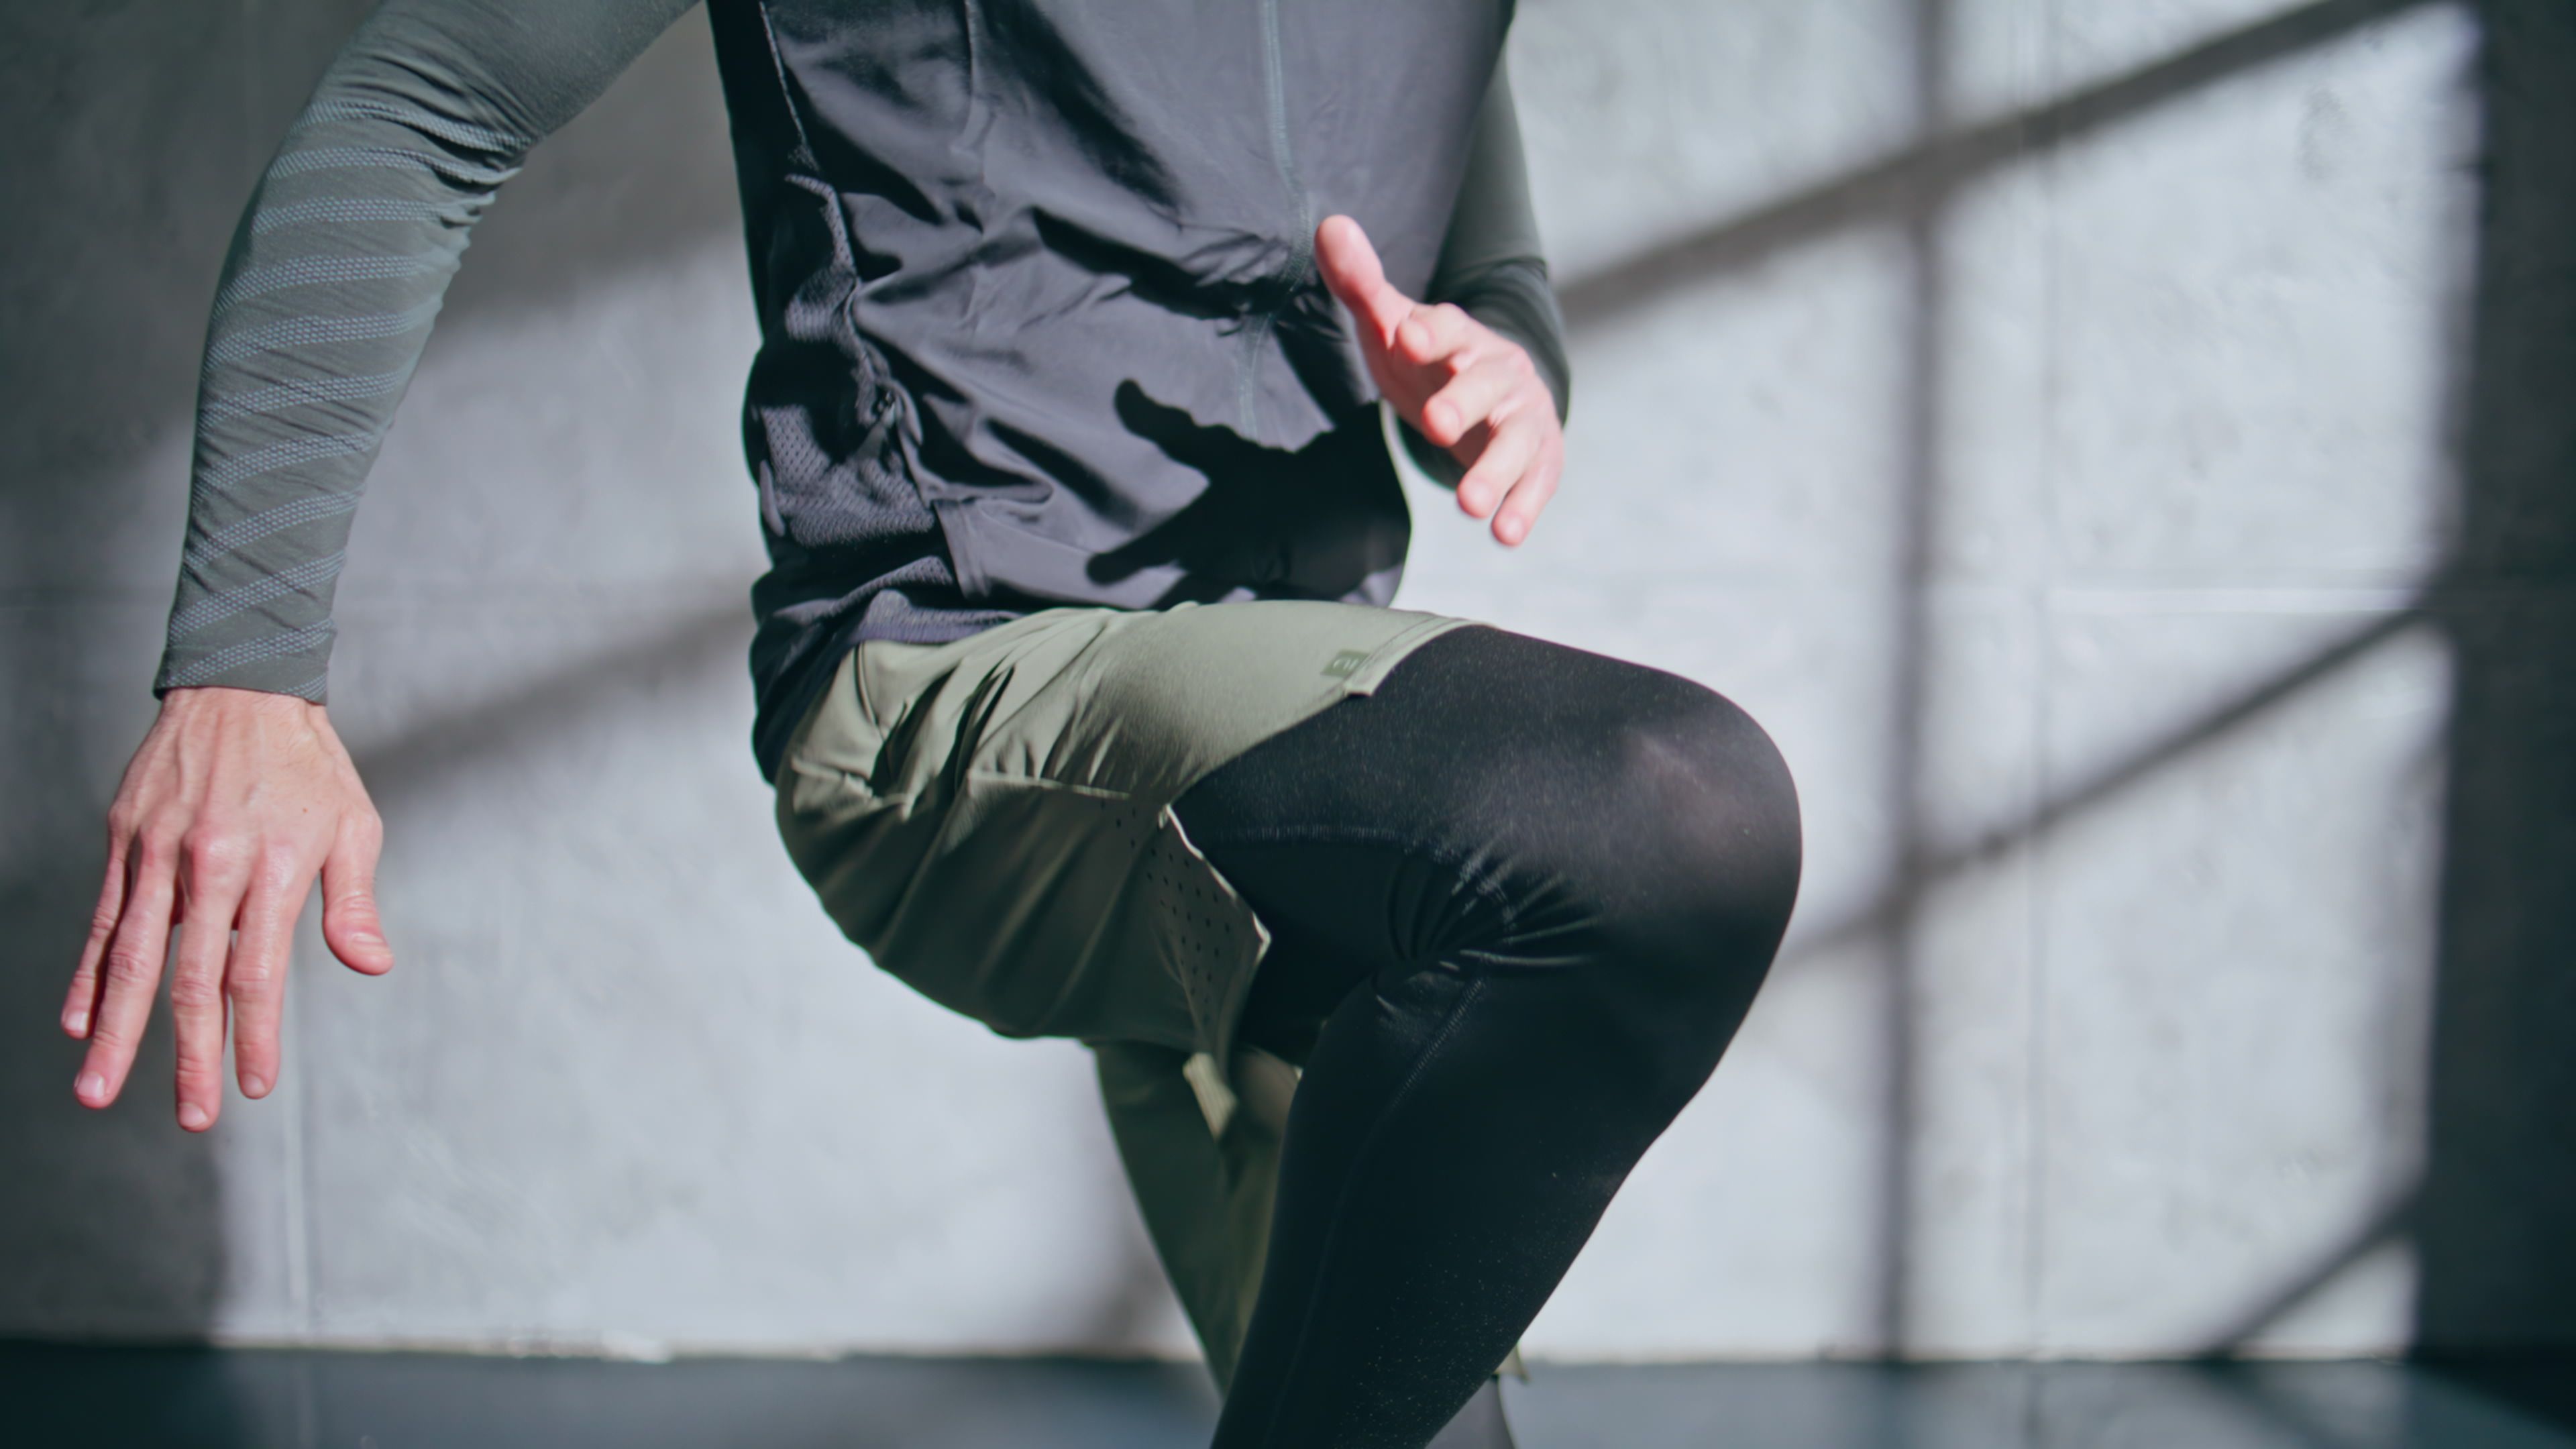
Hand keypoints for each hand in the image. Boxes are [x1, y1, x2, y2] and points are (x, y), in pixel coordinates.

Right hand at [63, 685, 392, 1129]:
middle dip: (188, 1054)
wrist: (242, 686)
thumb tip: (371, 965)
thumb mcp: (353, 826)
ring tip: (98, 1088)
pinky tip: (75, 1021)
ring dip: (114, 1030)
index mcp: (272, 866)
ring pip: (128, 957)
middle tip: (187, 1117)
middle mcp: (210, 864)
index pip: (257, 973)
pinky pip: (101, 918)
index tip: (250, 1086)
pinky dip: (86, 974)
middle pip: (191, 979)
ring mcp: (159, 853)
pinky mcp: (125, 839)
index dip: (253, 1035)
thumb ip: (353, 902)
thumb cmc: (308, 765)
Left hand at [1314, 213, 1564, 546]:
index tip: (1407, 336)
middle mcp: (1498, 373)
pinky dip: (1522, 509)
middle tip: (1437, 427)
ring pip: (1516, 441)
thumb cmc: (1432, 361)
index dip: (1429, 332)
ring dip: (1495, 472)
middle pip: (1483, 386)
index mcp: (1459, 338)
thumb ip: (1361, 285)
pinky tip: (1504, 534)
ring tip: (1469, 507)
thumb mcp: (1394, 327)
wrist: (1495, 393)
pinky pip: (1535, 483)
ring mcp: (1522, 417)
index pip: (1447, 327)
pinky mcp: (1539, 459)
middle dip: (1463, 405)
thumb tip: (1330, 226)